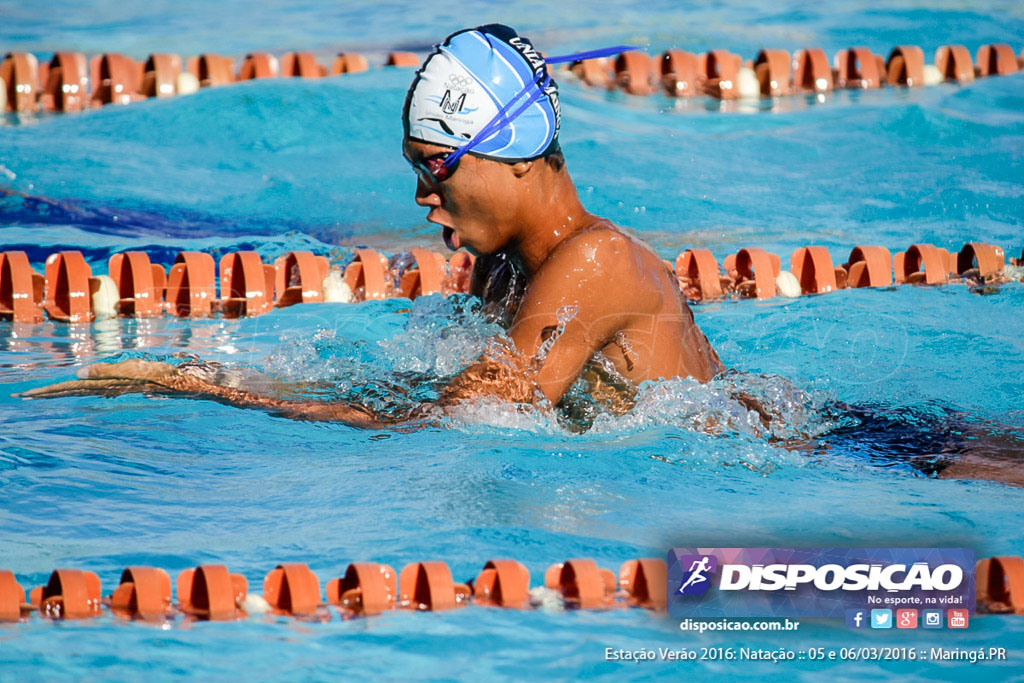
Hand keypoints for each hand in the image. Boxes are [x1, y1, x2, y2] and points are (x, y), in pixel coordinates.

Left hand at [17, 359, 179, 398]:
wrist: (185, 384)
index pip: (68, 388)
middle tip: (23, 397)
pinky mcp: (122, 384)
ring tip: (44, 393)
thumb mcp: (132, 369)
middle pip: (70, 391)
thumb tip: (77, 375)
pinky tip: (80, 388)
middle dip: (47, 393)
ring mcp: (114, 387)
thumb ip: (105, 371)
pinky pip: (94, 388)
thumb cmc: (161, 375)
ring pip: (80, 390)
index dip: (46, 391)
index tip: (25, 396)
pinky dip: (80, 389)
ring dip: (61, 391)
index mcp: (104, 384)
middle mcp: (106, 387)